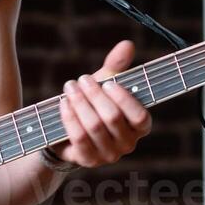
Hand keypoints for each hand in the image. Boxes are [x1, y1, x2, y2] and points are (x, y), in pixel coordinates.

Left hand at [53, 40, 152, 168]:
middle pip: (112, 118)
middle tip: (82, 79)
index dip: (123, 99)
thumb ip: (117, 66)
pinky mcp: (88, 160)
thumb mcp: (106, 84)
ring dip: (80, 103)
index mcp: (140, 127)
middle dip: (95, 95)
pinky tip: (64, 103)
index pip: (140, 117)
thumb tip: (127, 44)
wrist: (72, 131)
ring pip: (94, 127)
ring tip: (70, 87)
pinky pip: (79, 138)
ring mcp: (108, 155)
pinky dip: (70, 118)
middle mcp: (128, 144)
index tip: (108, 83)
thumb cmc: (95, 104)